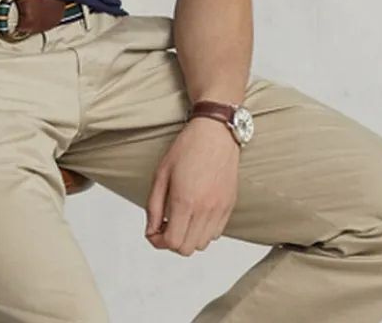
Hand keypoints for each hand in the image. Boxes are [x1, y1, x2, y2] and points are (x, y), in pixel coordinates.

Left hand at [145, 116, 239, 255]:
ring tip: (181, 218)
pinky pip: (216, 233)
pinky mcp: (230, 206)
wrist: (215, 133)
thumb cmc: (187, 147)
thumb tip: (151, 230)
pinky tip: (196, 213)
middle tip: (165, 224)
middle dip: (172, 241)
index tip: (154, 231)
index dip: (158, 241)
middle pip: (187, 249)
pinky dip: (204, 231)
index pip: (172, 242)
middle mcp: (205, 209)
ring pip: (203, 244)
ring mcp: (220, 209)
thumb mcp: (161, 174)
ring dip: (189, 237)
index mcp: (185, 201)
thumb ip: (154, 206)